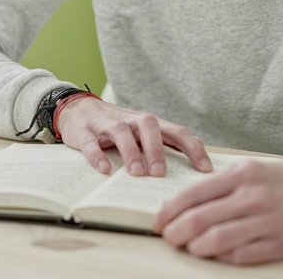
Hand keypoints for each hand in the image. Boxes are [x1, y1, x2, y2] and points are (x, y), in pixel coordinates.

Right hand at [54, 98, 210, 177]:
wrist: (77, 108)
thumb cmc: (116, 125)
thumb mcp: (142, 131)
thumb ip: (167, 139)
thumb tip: (197, 149)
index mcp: (148, 123)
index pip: (176, 131)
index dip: (192, 149)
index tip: (205, 169)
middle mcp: (130, 120)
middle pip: (149, 126)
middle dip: (157, 149)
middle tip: (161, 174)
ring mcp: (106, 124)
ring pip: (121, 132)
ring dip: (130, 152)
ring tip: (137, 173)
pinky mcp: (84, 132)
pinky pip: (91, 142)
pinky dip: (97, 155)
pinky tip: (104, 170)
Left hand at [153, 152, 282, 264]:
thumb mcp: (254, 169)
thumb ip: (223, 185)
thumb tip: (186, 204)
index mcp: (243, 174)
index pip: (193, 194)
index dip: (169, 211)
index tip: (159, 220)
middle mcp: (254, 196)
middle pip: (199, 219)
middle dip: (175, 232)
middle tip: (168, 238)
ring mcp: (269, 221)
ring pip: (217, 240)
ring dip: (195, 248)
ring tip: (189, 248)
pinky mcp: (282, 244)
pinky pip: (242, 256)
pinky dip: (222, 258)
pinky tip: (214, 255)